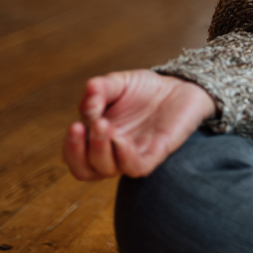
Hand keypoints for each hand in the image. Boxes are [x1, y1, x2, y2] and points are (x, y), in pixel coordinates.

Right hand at [64, 70, 216, 180]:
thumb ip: (100, 89)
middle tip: (87, 126)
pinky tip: (120, 140)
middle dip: (78, 152)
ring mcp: (134, 154)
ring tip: (104, 125)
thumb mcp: (119, 82)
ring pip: (108, 169)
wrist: (182, 84)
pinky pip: (136, 167)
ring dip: (100, 150)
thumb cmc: (146, 88)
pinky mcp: (156, 153)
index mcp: (99, 138)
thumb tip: (87, 101)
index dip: (71, 147)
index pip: (75, 156)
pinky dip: (124, 157)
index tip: (75, 125)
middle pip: (85, 170)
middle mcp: (113, 151)